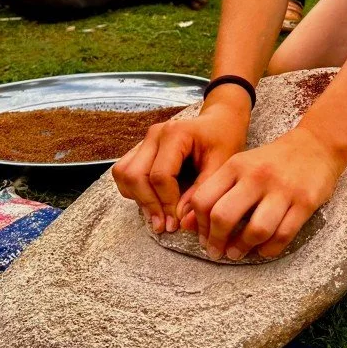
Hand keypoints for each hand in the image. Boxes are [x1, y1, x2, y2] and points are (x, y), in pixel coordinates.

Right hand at [112, 100, 249, 231]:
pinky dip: (133, 190)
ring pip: (123, 174)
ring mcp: (144, 140)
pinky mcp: (140, 149)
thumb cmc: (223, 141)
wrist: (219, 122)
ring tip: (157, 215)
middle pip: (135, 175)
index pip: (160, 175)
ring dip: (137, 198)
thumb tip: (182, 221)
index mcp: (175, 133)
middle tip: (164, 225)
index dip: (167, 202)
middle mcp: (154, 135)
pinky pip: (124, 172)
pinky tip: (152, 201)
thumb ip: (202, 192)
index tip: (177, 222)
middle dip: (149, 204)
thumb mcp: (222, 165)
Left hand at [176, 125, 344, 260]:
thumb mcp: (242, 165)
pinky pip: (283, 235)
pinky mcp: (305, 202)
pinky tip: (263, 250)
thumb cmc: (272, 160)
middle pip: (224, 217)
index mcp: (237, 165)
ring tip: (237, 253)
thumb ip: (218, 189)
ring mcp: (282, 190)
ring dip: (242, 249)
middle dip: (216, 242)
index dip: (199, 225)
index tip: (203, 237)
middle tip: (216, 252)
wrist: (316, 144)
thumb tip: (189, 223)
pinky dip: (269, 249)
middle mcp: (257, 176)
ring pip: (256, 231)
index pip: (204, 200)